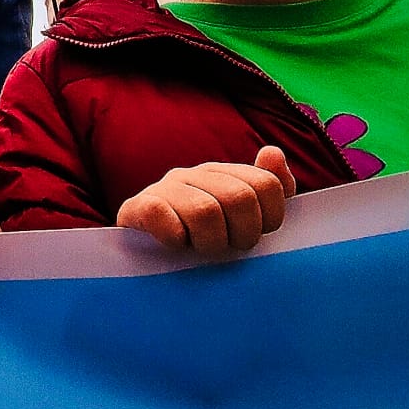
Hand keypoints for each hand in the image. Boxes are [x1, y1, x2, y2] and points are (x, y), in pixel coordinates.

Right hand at [116, 148, 295, 254]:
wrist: (143, 256)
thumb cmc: (201, 242)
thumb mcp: (241, 220)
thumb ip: (268, 188)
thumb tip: (272, 152)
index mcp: (223, 174)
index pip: (266, 184)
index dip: (270, 219)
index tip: (257, 236)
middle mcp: (194, 174)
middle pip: (239, 197)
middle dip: (242, 234)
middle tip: (228, 248)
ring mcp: (163, 188)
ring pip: (204, 210)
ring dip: (209, 241)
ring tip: (201, 250)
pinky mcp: (136, 207)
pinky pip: (159, 213)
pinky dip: (173, 236)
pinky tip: (174, 244)